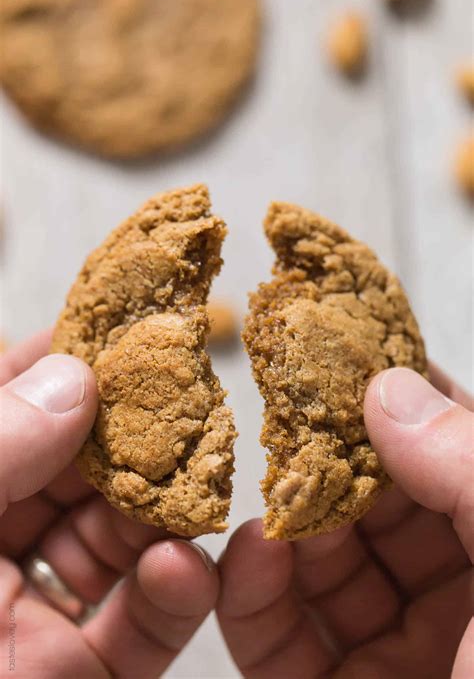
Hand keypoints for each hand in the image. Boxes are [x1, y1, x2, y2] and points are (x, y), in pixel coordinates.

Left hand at [0, 332, 217, 677]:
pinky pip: (143, 625)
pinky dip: (175, 596)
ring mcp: (37, 610)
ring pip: (122, 538)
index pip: (8, 410)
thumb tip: (71, 378)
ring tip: (200, 481)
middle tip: (187, 399)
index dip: (59, 363)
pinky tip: (184, 569)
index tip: (119, 326)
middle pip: (79, 468)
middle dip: (132, 435)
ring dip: (165, 512)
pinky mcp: (81, 673)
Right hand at [217, 365, 472, 678]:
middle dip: (329, 467)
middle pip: (377, 513)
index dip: (404, 408)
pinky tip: (250, 553)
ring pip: (322, 571)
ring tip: (270, 490)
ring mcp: (395, 656)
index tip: (349, 357)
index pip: (449, 460)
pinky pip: (279, 643)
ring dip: (285, 526)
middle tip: (287, 418)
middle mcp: (455, 605)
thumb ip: (465, 467)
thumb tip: (390, 387)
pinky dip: (253, 596)